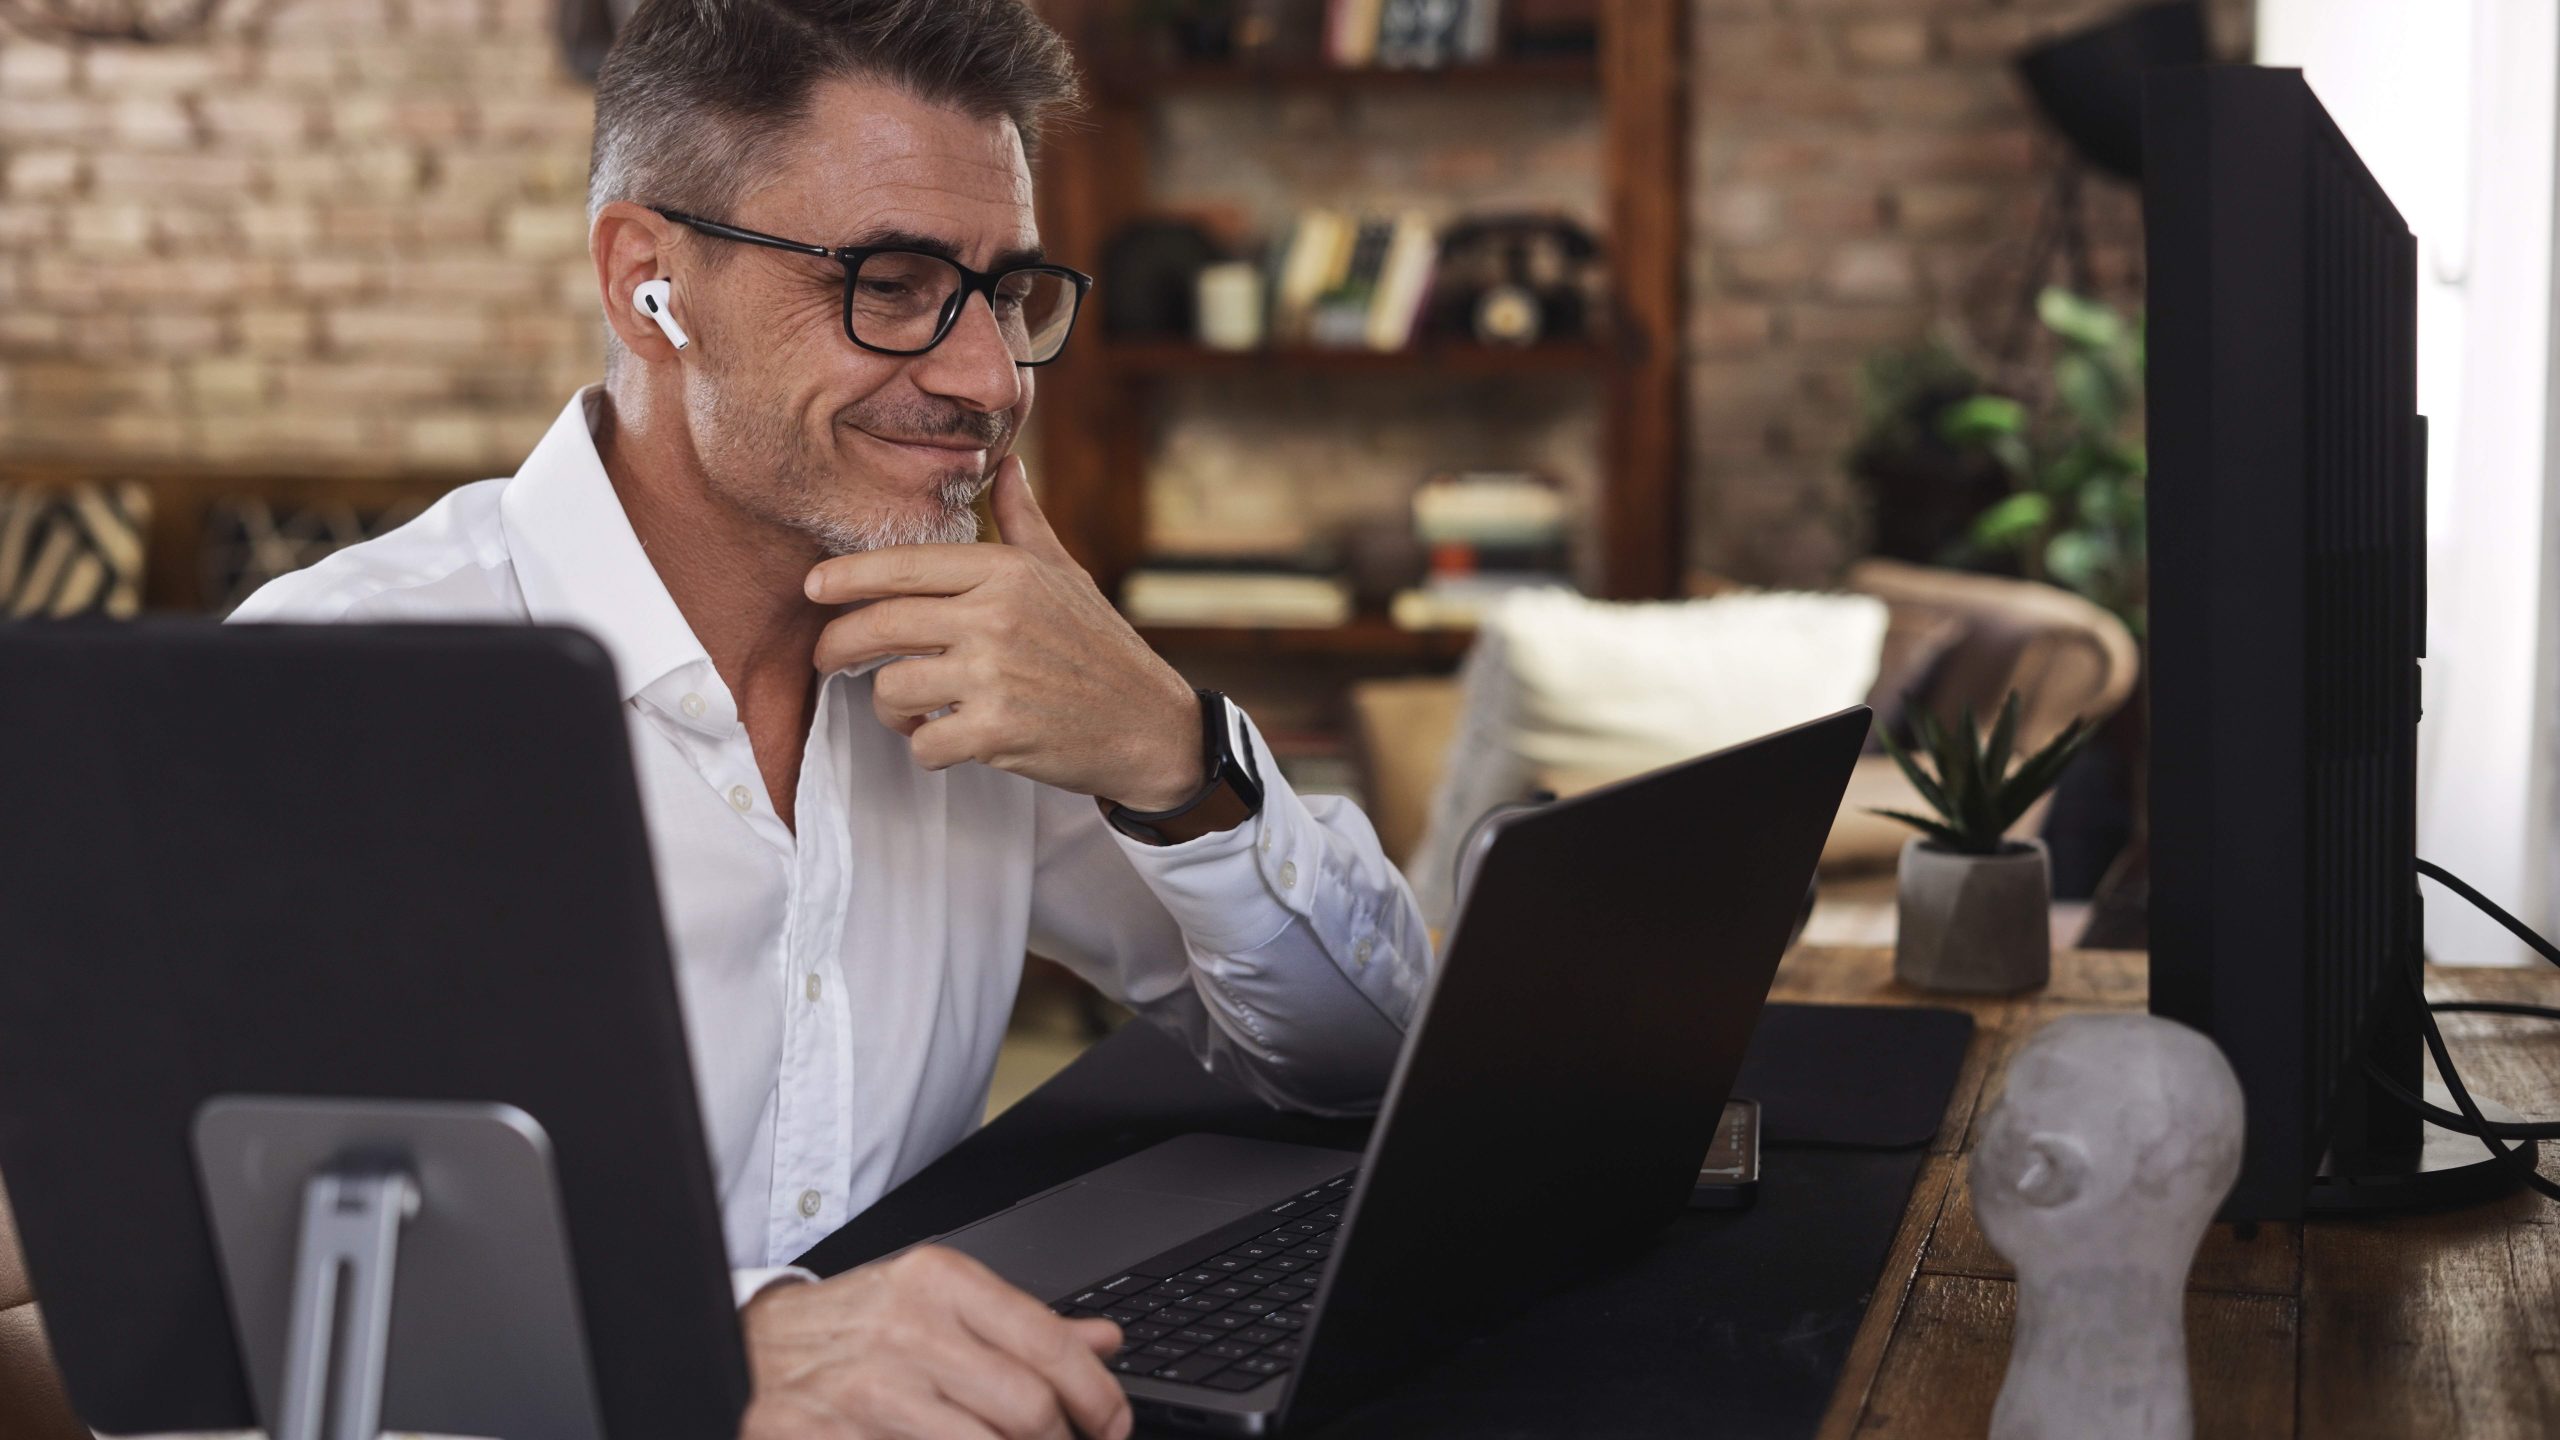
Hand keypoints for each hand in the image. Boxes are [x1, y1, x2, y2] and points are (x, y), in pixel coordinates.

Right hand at [735, 1245, 1132, 1439]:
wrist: (750, 1350)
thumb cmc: (851, 1329)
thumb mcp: (935, 1303)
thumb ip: (1022, 1326)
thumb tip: (1105, 1341)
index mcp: (941, 1282)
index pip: (1050, 1344)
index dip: (1099, 1398)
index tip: (1112, 1427)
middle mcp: (908, 1329)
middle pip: (1028, 1409)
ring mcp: (870, 1389)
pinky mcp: (834, 1437)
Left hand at [806, 458, 1203, 810]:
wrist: (1148, 725)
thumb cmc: (1101, 648)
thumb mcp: (1065, 573)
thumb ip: (1024, 520)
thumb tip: (1005, 463)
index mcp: (1006, 572)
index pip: (904, 566)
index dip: (847, 576)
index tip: (814, 586)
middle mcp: (996, 617)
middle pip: (879, 626)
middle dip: (838, 647)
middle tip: (831, 661)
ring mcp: (995, 675)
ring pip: (891, 689)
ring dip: (889, 708)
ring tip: (911, 709)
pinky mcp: (996, 732)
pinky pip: (922, 742)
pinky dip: (925, 748)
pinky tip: (945, 739)